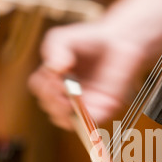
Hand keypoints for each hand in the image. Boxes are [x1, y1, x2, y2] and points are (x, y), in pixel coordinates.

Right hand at [28, 21, 148, 129]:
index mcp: (56, 79)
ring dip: (63, 111)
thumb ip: (54, 48)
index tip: (55, 75)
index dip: (44, 86)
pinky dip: (82, 119)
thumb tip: (54, 68)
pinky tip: (82, 106)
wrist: (120, 39)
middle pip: (49, 107)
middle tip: (63, 87)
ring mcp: (85, 103)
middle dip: (52, 100)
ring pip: (63, 120)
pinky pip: (88, 124)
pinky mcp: (103, 108)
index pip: (41, 91)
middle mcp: (68, 94)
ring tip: (71, 97)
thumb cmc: (93, 38)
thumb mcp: (64, 38)